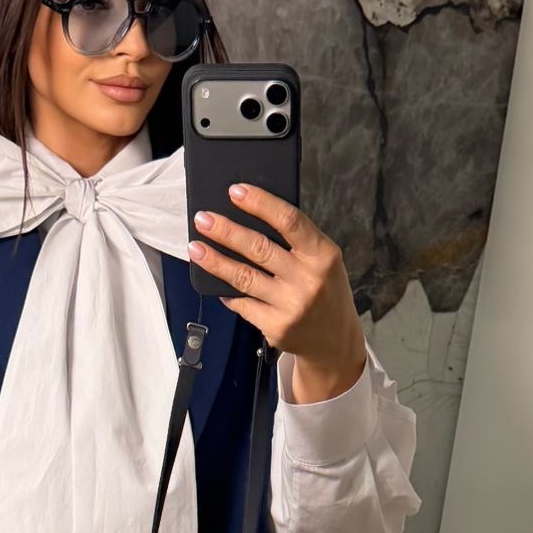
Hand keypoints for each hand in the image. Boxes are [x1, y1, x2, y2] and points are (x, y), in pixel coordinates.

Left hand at [188, 183, 367, 402]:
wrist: (335, 341)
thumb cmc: (326, 292)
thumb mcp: (324, 262)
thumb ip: (297, 242)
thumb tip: (251, 218)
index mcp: (323, 256)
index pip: (289, 221)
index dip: (260, 203)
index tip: (235, 191)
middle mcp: (308, 280)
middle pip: (259, 248)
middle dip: (226, 231)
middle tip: (203, 219)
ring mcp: (291, 306)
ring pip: (244, 277)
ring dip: (215, 261)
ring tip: (196, 247)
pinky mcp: (276, 327)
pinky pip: (243, 304)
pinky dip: (226, 291)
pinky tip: (215, 282)